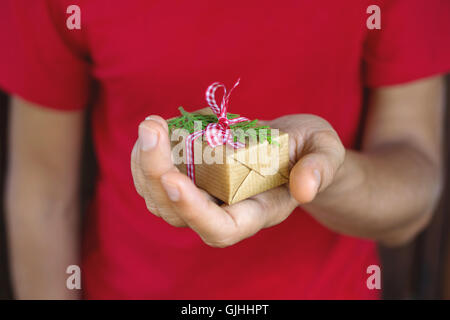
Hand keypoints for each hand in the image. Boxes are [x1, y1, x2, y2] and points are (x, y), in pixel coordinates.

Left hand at [131, 114, 344, 246]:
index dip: (193, 211)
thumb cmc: (312, 151)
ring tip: (151, 125)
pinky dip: (147, 157)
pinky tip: (156, 130)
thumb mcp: (326, 151)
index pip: (220, 228)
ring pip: (159, 198)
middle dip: (156, 173)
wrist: (293, 147)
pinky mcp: (192, 178)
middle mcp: (225, 210)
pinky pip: (157, 179)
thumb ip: (320, 168)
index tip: (173, 178)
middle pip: (177, 213)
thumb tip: (304, 188)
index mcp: (258, 211)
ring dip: (145, 164)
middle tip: (152, 128)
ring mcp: (204, 196)